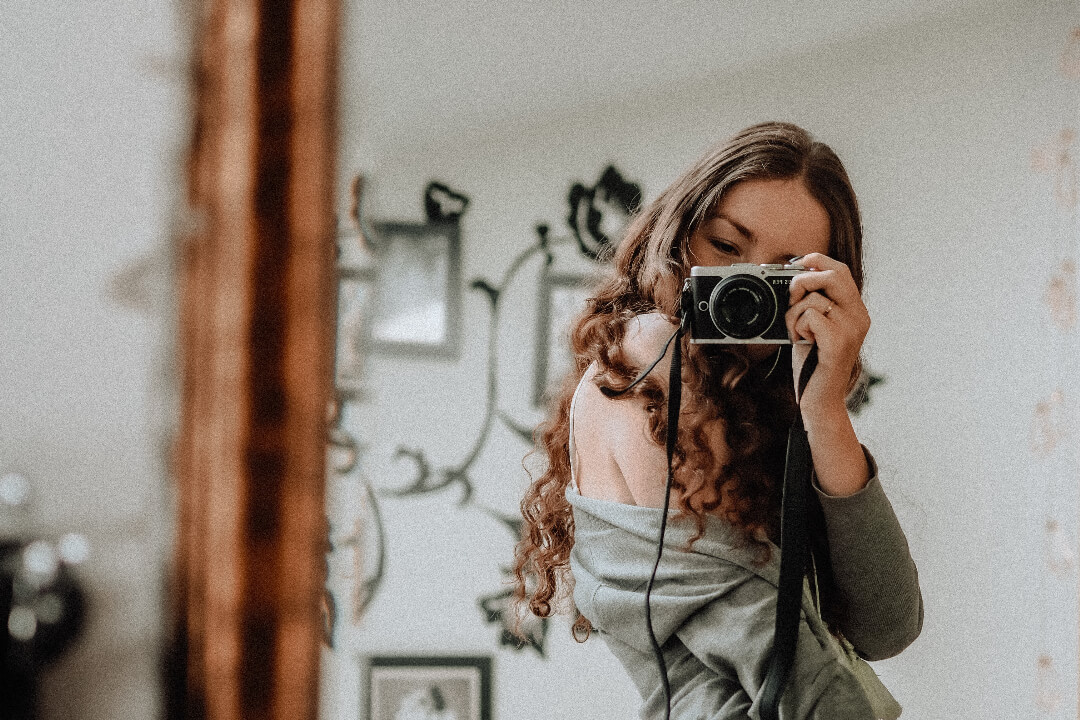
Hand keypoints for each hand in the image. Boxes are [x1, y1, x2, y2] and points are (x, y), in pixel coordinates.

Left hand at [784, 253, 869, 418]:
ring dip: (794, 315)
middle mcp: (859, 317)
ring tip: (798, 334)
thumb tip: (796, 276)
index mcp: (856, 311)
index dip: (817, 261)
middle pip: (832, 275)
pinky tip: (801, 342)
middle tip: (792, 299)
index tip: (797, 263)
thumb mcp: (816, 328)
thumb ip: (814, 303)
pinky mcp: (838, 342)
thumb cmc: (814, 363)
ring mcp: (851, 329)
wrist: (820, 398)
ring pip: (814, 299)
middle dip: (803, 281)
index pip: (841, 270)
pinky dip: (796, 328)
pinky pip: (809, 317)